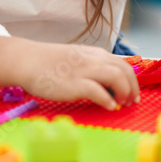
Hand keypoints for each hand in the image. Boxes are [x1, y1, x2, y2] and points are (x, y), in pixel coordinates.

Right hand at [0, 37, 138, 110]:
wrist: (27, 61)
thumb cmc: (51, 63)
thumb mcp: (78, 59)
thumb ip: (94, 67)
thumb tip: (110, 84)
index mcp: (96, 54)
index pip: (124, 65)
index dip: (133, 81)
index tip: (133, 94)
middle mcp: (93, 60)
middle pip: (125, 71)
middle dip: (132, 88)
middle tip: (130, 102)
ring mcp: (84, 71)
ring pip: (116, 77)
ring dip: (124, 93)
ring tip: (120, 104)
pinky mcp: (74, 84)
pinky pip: (98, 91)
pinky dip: (108, 100)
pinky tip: (108, 107)